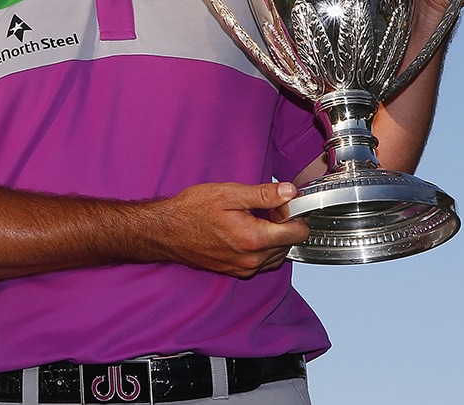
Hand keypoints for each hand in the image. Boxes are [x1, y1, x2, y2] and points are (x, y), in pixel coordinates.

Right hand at [150, 181, 308, 278]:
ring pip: (277, 254)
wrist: (165, 231)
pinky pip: (262, 262)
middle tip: (267, 207)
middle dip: (284, 224)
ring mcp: (243, 268)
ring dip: (274, 237)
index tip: (286, 203)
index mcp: (254, 239)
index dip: (296, 214)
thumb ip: (263, 194)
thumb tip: (289, 192)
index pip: (297, 232)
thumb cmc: (191, 211)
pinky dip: (263, 247)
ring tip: (256, 219)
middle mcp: (251, 259)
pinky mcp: (236, 272)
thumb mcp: (228, 194)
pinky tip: (248, 232)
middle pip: (289, 244)